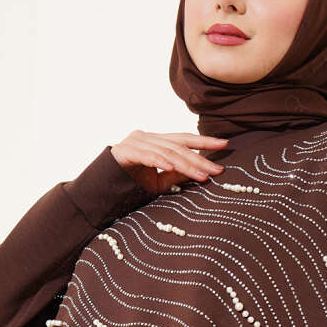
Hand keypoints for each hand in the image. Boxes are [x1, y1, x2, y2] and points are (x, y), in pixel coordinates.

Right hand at [110, 130, 228, 194]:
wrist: (102, 189)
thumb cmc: (131, 184)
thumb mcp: (158, 182)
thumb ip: (176, 176)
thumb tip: (200, 173)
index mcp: (156, 141)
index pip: (184, 139)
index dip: (204, 141)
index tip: (224, 145)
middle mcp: (147, 137)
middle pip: (179, 145)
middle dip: (200, 157)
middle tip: (217, 169)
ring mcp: (136, 142)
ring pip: (167, 152)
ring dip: (186, 164)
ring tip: (202, 175)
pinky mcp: (125, 151)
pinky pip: (147, 155)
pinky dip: (159, 161)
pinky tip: (171, 167)